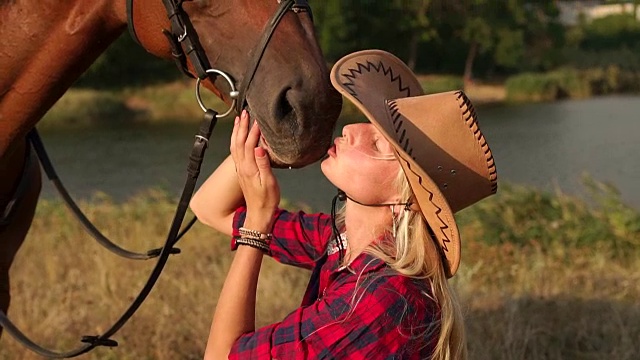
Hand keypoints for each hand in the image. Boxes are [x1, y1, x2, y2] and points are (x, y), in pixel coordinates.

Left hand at [230, 110, 279, 230]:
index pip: (249, 144)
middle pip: (238, 143)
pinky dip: (236, 141)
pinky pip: (236, 152)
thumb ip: (263, 165)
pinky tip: (239, 137)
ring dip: (237, 132)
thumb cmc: (267, 200)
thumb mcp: (269, 183)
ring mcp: (241, 170)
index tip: (257, 119)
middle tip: (244, 113)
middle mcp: (242, 167)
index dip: (253, 131)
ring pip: (235, 146)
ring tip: (239, 120)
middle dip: (241, 127)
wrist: (259, 215)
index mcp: (249, 168)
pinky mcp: (242, 172)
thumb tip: (259, 148)